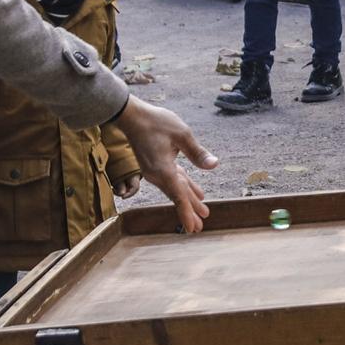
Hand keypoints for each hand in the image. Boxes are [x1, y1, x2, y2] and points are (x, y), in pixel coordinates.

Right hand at [110, 97, 215, 233]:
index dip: (187, 212)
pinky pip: (172, 179)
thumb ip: (197, 152)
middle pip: (177, 196)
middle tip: (200, 227)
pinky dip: (183, 186)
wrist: (131, 116)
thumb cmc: (155, 122)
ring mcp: (154, 171)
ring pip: (175, 188)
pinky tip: (195, 191)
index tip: (192, 228)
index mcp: (163, 170)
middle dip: (189, 210)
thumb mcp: (182, 134)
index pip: (178, 196)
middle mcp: (157, 175)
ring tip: (202, 213)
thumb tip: (214, 165)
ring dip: (188, 199)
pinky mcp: (155, 165)